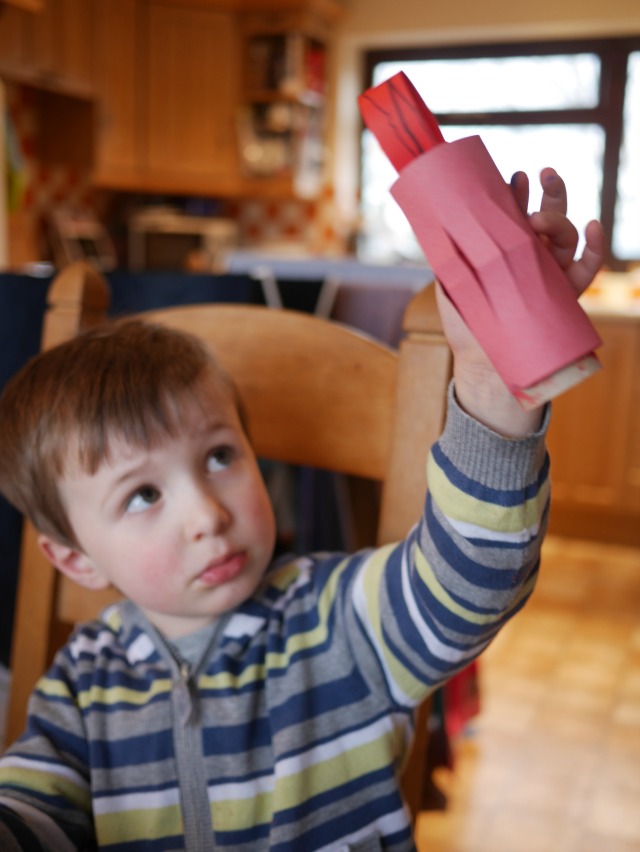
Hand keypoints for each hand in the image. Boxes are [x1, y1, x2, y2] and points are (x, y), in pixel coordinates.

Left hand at [437, 168, 604, 437]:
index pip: (516, 214)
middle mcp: (531, 257)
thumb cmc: (465, 324)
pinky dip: (595, 246)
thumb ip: (449, 257)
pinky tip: (593, 225)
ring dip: (560, 216)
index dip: (518, 193)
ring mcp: (550, 274)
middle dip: (549, 191)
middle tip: (541, 175)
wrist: (482, 363)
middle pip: (549, 216)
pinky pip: (588, 267)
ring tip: (541, 216)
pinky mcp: (566, 296)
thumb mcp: (451, 286)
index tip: (514, 177)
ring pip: (566, 235)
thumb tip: (435, 227)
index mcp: (506, 250)